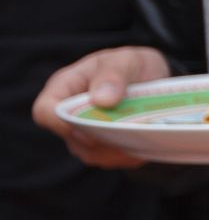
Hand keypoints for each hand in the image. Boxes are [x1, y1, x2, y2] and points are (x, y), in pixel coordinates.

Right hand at [31, 46, 170, 168]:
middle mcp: (69, 115)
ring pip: (92, 153)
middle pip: (72, 138)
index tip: (91, 124)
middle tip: (129, 129)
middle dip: (101, 136)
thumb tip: (101, 99)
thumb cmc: (132, 65)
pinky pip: (111, 159)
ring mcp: (84, 135)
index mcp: (65, 87)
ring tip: (142, 133)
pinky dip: (128, 154)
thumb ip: (114, 75)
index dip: (61, 122)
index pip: (45, 111)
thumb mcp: (127, 60)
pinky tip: (144, 141)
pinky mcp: (103, 148)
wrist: (152, 78)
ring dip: (117, 147)